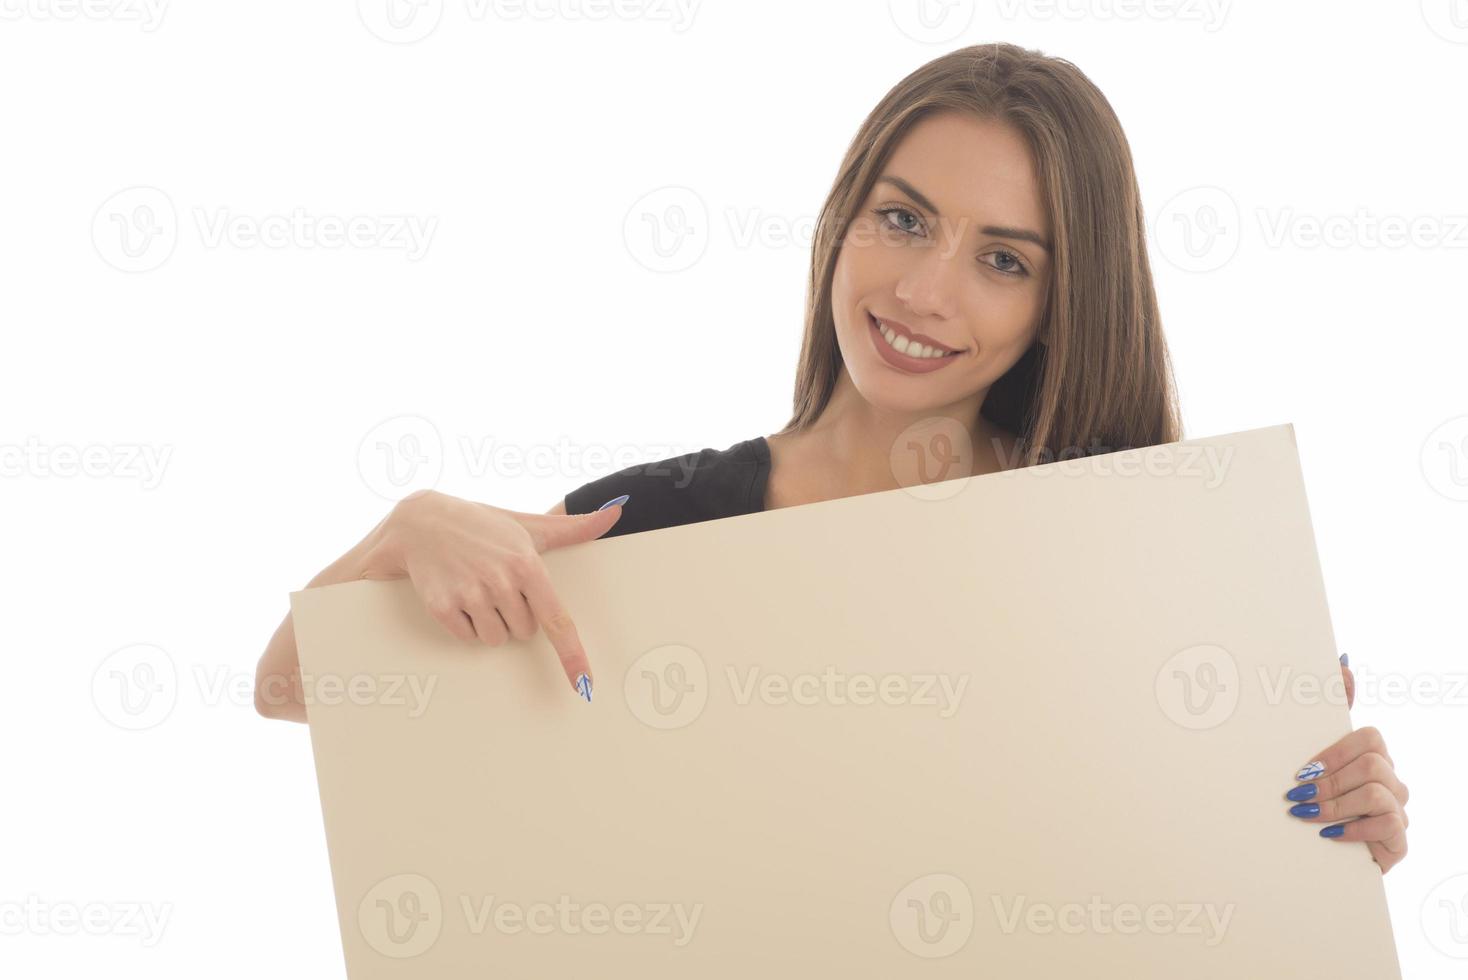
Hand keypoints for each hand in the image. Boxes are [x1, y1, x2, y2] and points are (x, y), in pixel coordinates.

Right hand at [362, 490, 623, 700]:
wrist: (422, 522)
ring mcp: (469, 594)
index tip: (584, 683)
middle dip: (515, 615)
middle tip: (498, 584)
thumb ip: (574, 527)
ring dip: (491, 622)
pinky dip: (465, 623)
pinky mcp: (442, 606)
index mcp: (527, 565)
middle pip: (524, 632)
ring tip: (477, 587)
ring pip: (496, 639)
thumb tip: (617, 511)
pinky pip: (467, 637)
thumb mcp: (529, 526)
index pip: (557, 620)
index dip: (572, 655)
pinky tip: (458, 593)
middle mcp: (500, 581)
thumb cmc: (483, 525)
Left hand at [1283, 656, 1409, 873]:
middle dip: (1330, 780)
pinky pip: (1389, 824)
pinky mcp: (1398, 840)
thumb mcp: (1310, 757)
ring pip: (1378, 792)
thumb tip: (1344, 663)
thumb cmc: (1313, 800)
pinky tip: (1330, 835)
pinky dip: (1353, 829)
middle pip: (1373, 763)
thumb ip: (1326, 709)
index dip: (1334, 752)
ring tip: (1308, 816)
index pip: (1369, 737)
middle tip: (1298, 796)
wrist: (1316, 855)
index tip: (1302, 769)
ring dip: (1336, 804)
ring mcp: (1397, 809)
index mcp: (1369, 757)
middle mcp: (1389, 780)